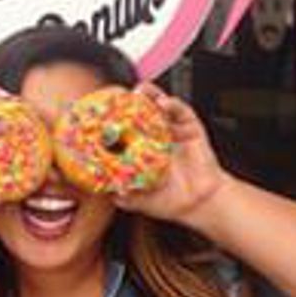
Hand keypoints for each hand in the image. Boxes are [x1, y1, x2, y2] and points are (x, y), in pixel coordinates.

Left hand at [112, 82, 226, 225]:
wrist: (197, 205)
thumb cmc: (167, 201)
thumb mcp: (135, 200)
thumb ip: (117, 194)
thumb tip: (98, 189)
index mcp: (140, 149)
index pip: (124, 128)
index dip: (114, 119)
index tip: (101, 111)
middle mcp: (155, 136)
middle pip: (141, 111)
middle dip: (130, 100)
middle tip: (119, 94)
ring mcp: (173, 130)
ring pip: (161, 106)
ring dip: (151, 95)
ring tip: (141, 91)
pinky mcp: (191, 129)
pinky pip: (182, 112)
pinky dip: (173, 105)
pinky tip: (164, 103)